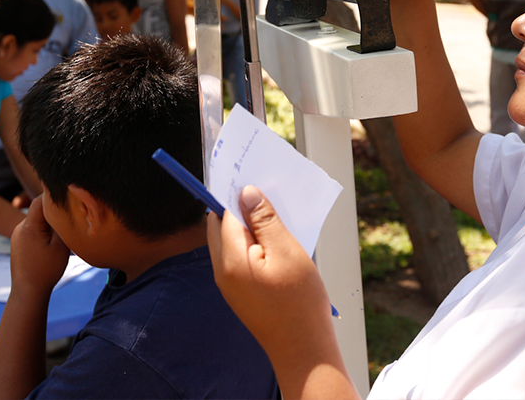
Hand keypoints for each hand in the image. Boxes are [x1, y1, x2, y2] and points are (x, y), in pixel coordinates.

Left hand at [10, 198, 69, 295]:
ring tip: (62, 231)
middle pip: (38, 210)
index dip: (54, 196)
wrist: (28, 291)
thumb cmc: (46, 270)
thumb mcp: (61, 246)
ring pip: (36, 220)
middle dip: (54, 210)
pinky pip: (32, 229)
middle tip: (70, 214)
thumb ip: (62, 224)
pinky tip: (52, 241)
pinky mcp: (18, 243)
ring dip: (49, 222)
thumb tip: (66, 209)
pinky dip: (43, 230)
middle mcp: (20, 228)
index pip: (40, 200)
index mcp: (29, 226)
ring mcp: (17, 235)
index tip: (68, 196)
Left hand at [207, 187, 342, 362]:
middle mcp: (222, 271)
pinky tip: (277, 242)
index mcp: (230, 260)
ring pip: (231, 241)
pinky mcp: (240, 291)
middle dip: (240, 206)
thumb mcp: (287, 251)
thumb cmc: (299, 302)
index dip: (236, 192)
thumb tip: (246, 193)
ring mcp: (230, 284)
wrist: (303, 349)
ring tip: (278, 217)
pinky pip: (240, 257)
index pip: (223, 214)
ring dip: (250, 226)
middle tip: (268, 193)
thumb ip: (265, 220)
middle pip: (221, 226)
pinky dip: (254, 244)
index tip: (252, 175)